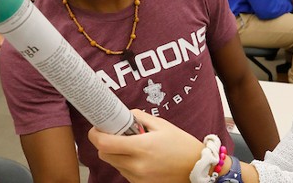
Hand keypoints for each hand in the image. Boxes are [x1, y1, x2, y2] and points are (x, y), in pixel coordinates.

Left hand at [88, 109, 203, 182]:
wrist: (196, 167)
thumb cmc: (181, 144)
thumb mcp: (162, 124)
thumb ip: (138, 118)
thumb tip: (123, 115)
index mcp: (141, 147)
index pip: (104, 143)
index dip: (95, 134)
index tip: (97, 128)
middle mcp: (136, 165)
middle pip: (104, 154)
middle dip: (105, 143)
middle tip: (116, 134)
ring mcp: (137, 177)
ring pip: (113, 163)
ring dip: (116, 153)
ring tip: (134, 146)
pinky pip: (124, 171)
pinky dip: (126, 163)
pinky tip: (141, 157)